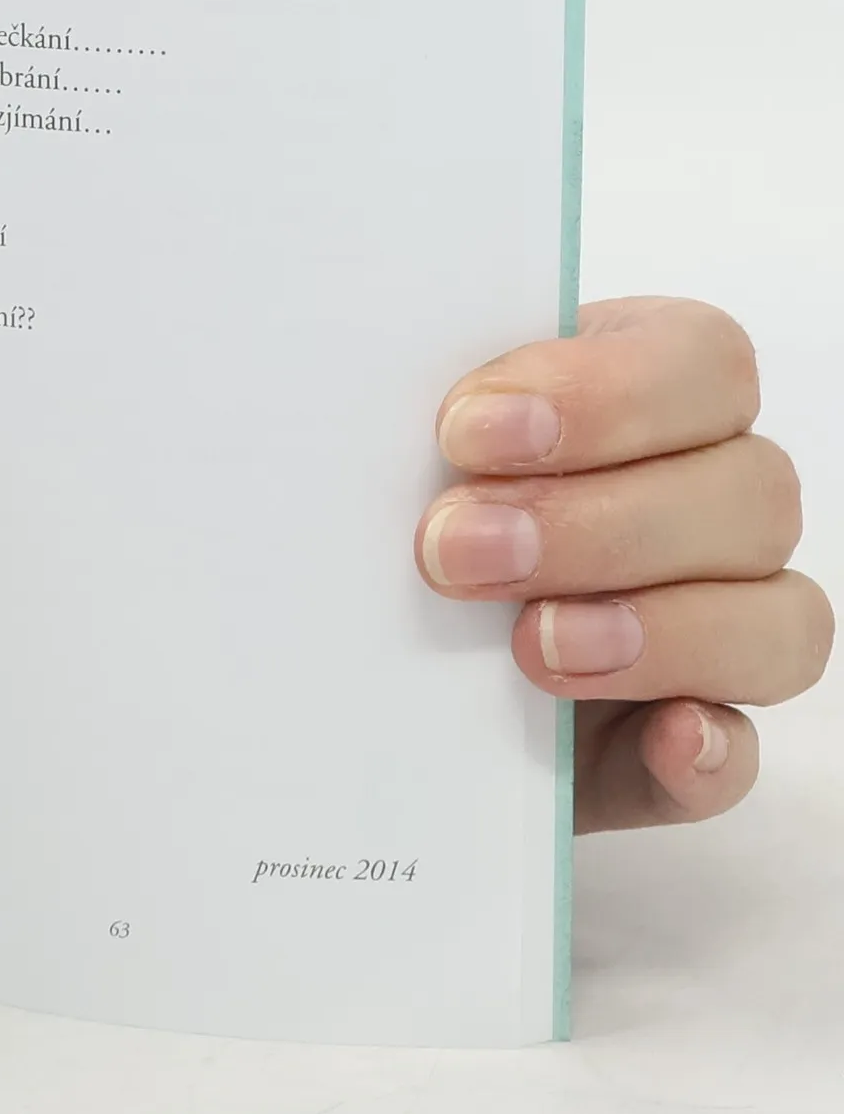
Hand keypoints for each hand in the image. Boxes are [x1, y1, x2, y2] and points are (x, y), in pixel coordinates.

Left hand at [417, 298, 830, 832]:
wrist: (337, 662)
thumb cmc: (381, 521)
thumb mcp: (392, 455)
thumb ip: (415, 424)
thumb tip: (388, 411)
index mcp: (645, 395)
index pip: (700, 360)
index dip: (603, 394)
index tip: (464, 431)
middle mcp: (707, 501)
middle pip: (748, 490)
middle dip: (592, 523)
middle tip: (454, 551)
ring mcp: (716, 627)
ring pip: (776, 618)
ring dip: (657, 630)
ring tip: (531, 646)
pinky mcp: (686, 745)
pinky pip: (741, 753)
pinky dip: (708, 749)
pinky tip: (660, 739)